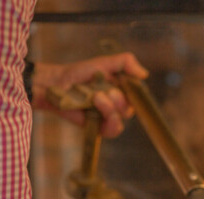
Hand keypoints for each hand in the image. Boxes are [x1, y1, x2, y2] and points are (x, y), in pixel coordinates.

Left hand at [30, 52, 148, 137]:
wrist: (59, 83)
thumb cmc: (81, 73)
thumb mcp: (105, 62)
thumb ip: (126, 63)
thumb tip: (144, 74)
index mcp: (121, 91)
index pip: (137, 97)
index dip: (135, 93)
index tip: (128, 84)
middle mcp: (116, 106)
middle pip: (130, 109)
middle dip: (120, 99)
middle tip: (107, 90)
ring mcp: (107, 117)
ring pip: (121, 119)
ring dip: (112, 108)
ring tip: (97, 97)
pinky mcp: (98, 127)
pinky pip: (113, 130)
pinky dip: (109, 119)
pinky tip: (97, 106)